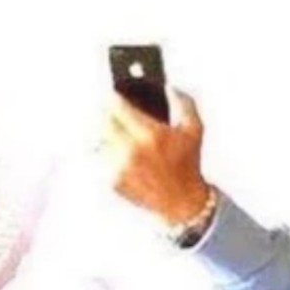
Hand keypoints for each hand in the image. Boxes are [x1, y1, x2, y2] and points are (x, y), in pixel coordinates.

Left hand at [100, 88, 209, 224]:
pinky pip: (97, 157)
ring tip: (109, 127)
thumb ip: (183, 101)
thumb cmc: (188, 164)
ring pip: (95, 137)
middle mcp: (131, 150)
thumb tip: (167, 86)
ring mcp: (118, 167)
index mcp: (150, 134)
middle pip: (101, 119)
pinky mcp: (110, 181)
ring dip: (101, 130)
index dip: (113, 96)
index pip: (115, 105)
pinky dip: (101, 149)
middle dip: (105, 112)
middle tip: (109, 109)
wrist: (181, 203)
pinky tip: (111, 146)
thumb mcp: (194, 129)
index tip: (113, 93)